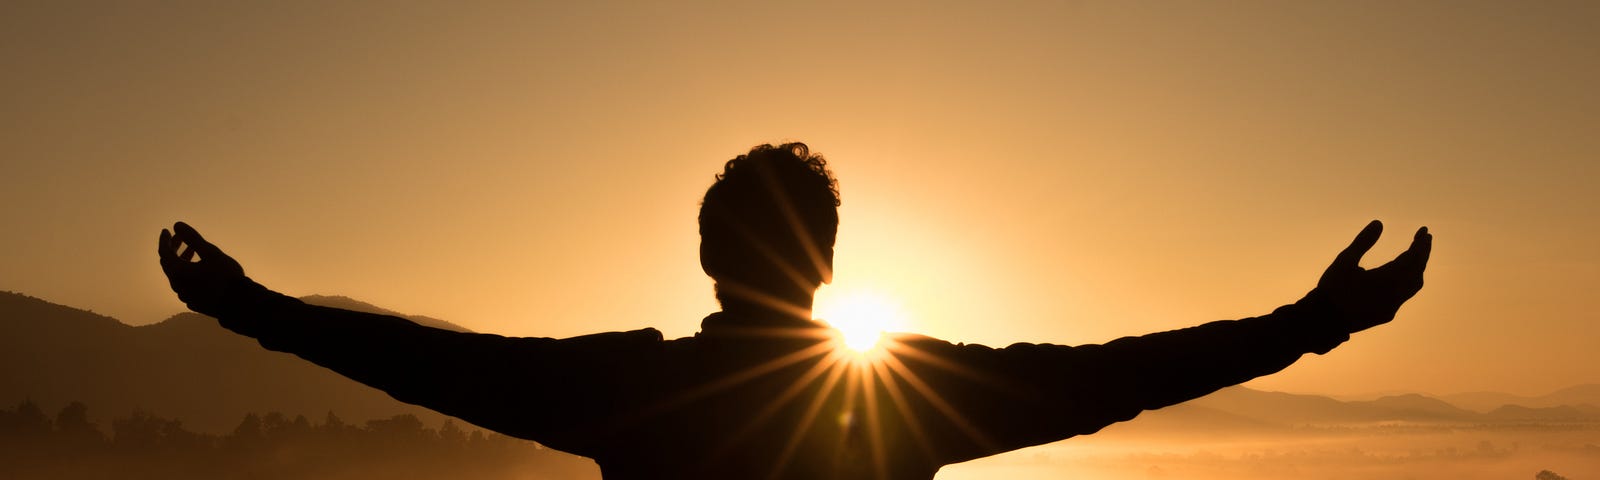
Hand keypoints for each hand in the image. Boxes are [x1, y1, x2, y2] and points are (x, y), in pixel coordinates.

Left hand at [158, 222, 248, 314]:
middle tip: (180, 238)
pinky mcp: (194, 303)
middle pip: (168, 264)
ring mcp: (185, 296)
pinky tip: (199, 270)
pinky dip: (187, 273)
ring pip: (177, 275)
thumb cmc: (227, 276)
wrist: (240, 304)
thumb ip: (193, 238)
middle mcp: (177, 285)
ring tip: (192, 251)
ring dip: (181, 261)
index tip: (167, 230)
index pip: (164, 252)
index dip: (164, 240)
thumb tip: (176, 225)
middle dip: (173, 248)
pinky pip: (184, 285)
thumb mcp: (211, 253)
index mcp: (179, 272)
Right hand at [1312, 220, 1431, 332]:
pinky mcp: (1387, 315)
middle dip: (1423, 253)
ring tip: (1417, 255)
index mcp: (1387, 279)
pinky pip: (1405, 295)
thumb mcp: (1344, 260)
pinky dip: (1408, 281)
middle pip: (1418, 270)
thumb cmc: (1332, 288)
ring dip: (1418, 268)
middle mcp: (1395, 294)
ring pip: (1414, 285)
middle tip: (1425, 238)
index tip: (1425, 230)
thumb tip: (1379, 223)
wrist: (1324, 321)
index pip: (1413, 258)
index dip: (1420, 243)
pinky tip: (1401, 276)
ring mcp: (1392, 306)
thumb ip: (1363, 242)